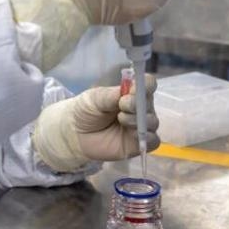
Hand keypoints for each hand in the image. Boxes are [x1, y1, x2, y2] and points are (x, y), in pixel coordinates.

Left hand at [32, 75, 159, 172]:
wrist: (75, 133)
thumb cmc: (86, 111)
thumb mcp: (95, 98)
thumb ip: (111, 95)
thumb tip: (128, 91)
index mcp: (132, 93)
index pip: (148, 84)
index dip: (145, 85)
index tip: (133, 89)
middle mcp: (140, 109)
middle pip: (150, 103)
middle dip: (138, 103)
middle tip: (122, 104)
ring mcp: (140, 127)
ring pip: (153, 122)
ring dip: (139, 119)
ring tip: (121, 118)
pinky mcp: (138, 144)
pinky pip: (153, 141)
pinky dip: (147, 137)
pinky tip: (133, 134)